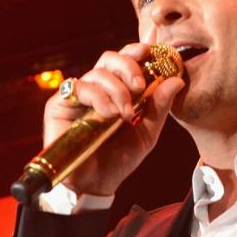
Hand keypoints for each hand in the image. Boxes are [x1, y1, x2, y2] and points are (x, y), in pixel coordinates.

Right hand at [43, 42, 184, 196]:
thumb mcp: (146, 134)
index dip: (136, 52)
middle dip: (128, 67)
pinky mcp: (59, 105)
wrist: (96, 184)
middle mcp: (96, 89)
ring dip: (116, 90)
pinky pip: (79, 88)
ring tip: (124, 114)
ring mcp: (77, 96)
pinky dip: (98, 97)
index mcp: (116, 90)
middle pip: (110, 58)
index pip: (125, 60)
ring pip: (97, 73)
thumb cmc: (119, 160)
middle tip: (139, 85)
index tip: (150, 52)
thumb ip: (159, 107)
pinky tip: (108, 114)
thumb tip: (177, 81)